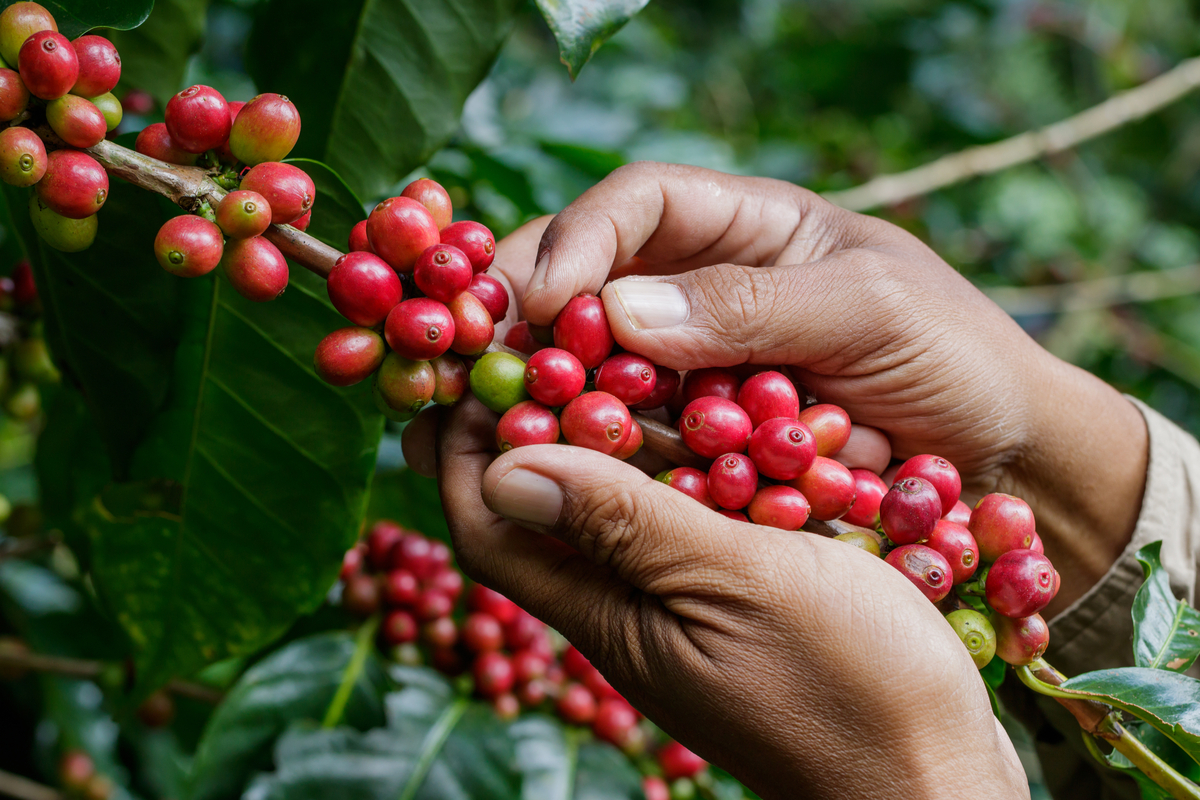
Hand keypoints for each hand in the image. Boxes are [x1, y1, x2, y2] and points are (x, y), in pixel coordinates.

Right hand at [412, 161, 1146, 612]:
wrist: (1006, 460)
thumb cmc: (957, 360)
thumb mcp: (870, 310)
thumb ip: (753, 305)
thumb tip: (617, 313)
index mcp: (749, 228)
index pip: (639, 205)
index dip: (579, 238)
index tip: (545, 298)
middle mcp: (706, 293)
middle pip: (592, 281)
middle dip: (532, 313)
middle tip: (485, 359)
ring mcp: (697, 372)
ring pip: (595, 366)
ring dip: (546, 389)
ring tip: (499, 421)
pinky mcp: (699, 444)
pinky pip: (630, 438)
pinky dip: (589, 450)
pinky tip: (554, 468)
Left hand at [431, 397, 1029, 799]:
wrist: (939, 776)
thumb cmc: (853, 687)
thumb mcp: (738, 584)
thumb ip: (627, 524)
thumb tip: (504, 468)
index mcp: (609, 614)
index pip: (491, 528)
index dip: (464, 449)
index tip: (477, 366)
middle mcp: (631, 608)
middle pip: (549, 507)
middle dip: (534, 420)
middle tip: (548, 334)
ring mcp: (686, 602)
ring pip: (621, 502)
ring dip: (614, 429)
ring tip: (622, 347)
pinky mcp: (742, 592)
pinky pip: (688, 513)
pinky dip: (685, 458)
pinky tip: (708, 407)